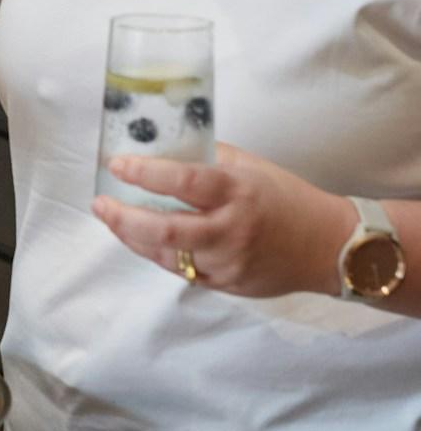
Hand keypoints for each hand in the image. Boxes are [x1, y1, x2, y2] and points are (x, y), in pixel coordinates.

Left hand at [92, 142, 352, 296]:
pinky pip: (181, 270)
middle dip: (124, 218)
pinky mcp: (227, 284)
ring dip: (132, 237)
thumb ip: (208, 158)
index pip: (184, 182)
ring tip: (111, 218)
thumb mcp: (250, 167)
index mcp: (237, 193)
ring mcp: (228, 263)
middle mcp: (231, 230)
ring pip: (166, 255)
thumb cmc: (287, 198)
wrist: (329, 247)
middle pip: (165, 230)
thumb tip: (164, 145)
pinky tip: (139, 238)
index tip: (117, 165)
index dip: (146, 173)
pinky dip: (156, 253)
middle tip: (99, 203)